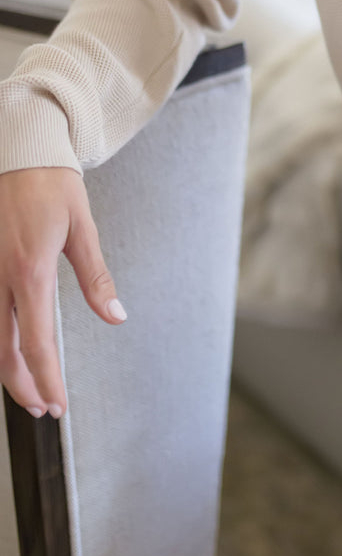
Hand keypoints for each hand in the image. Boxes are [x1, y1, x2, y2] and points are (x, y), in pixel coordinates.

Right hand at [0, 167, 126, 418]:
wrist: (18, 149)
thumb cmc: (50, 183)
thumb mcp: (82, 228)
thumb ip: (96, 279)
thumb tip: (116, 317)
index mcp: (30, 272)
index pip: (37, 344)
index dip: (47, 381)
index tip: (57, 406)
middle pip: (3, 351)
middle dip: (22, 386)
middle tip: (42, 406)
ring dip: (6, 365)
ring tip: (27, 385)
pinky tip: (8, 345)